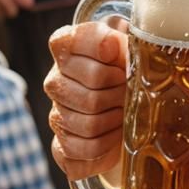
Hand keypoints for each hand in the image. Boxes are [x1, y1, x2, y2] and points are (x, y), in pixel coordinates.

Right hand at [44, 21, 127, 179]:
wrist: (128, 107)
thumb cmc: (130, 69)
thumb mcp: (132, 48)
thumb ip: (124, 42)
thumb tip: (114, 46)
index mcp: (67, 48)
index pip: (70, 40)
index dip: (100, 45)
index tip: (117, 51)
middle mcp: (56, 79)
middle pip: (92, 80)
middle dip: (121, 86)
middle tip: (131, 87)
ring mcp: (56, 112)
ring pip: (90, 118)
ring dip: (118, 117)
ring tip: (127, 110)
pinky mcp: (62, 144)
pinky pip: (85, 147)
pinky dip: (109, 142)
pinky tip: (118, 132)